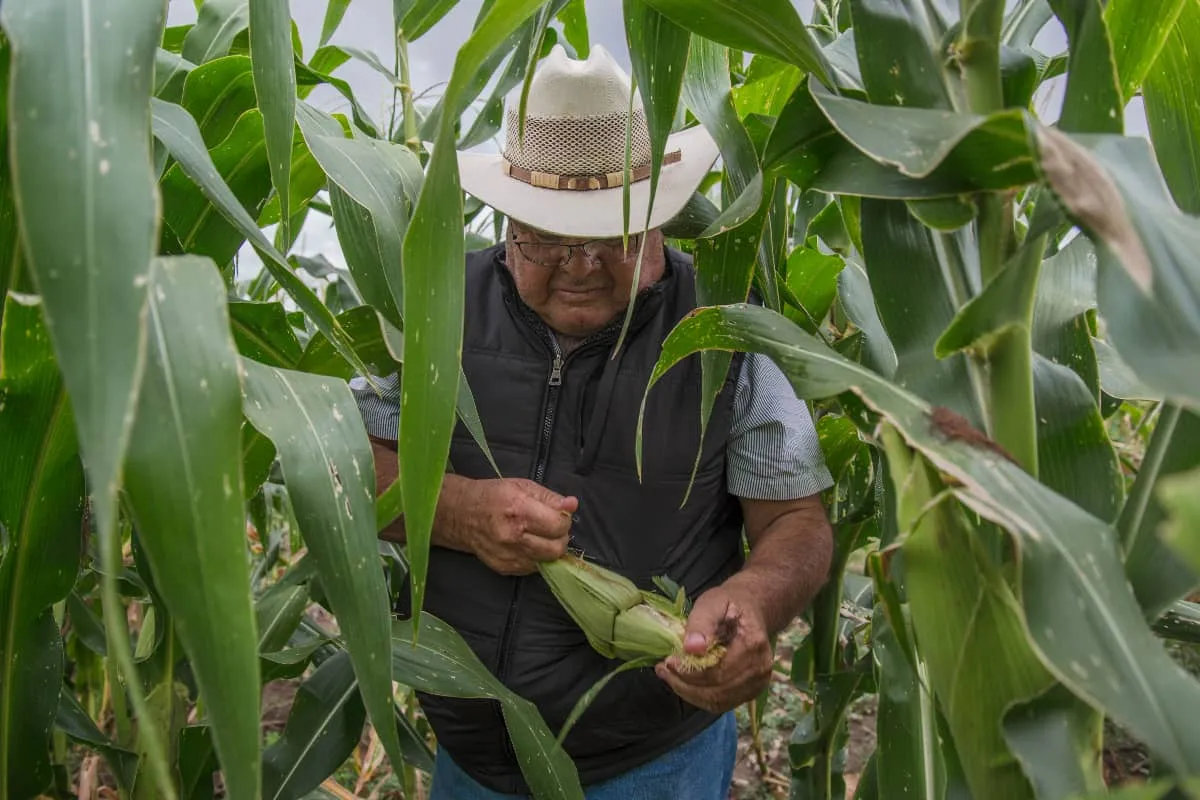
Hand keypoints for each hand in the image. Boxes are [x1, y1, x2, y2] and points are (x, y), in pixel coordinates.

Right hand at [443, 477, 577, 575]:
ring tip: (540, 536)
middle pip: (556, 548)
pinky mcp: (505, 568)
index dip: (564, 520)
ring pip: (547, 561)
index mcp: (519, 510)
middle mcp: (513, 536)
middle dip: (561, 538)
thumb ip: (550, 498)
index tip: (559, 515)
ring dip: (550, 549)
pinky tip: (527, 544)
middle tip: (552, 528)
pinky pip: (533, 567)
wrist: (461, 515)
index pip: (558, 525)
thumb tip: (572, 505)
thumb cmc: (494, 496)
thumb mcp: (522, 486)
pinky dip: (536, 557)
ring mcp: (508, 555)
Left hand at [655, 586, 772, 714]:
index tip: (667, 661)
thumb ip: (701, 623)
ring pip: (717, 702)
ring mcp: (757, 684)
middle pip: (716, 692)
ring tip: (669, 676)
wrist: (751, 609)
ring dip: (688, 693)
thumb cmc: (729, 604)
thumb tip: (691, 648)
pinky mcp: (749, 692)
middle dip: (684, 685)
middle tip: (663, 670)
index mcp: (753, 645)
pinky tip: (683, 682)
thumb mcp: (712, 603)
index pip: (717, 672)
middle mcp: (760, 670)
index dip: (689, 672)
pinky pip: (720, 703)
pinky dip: (698, 696)